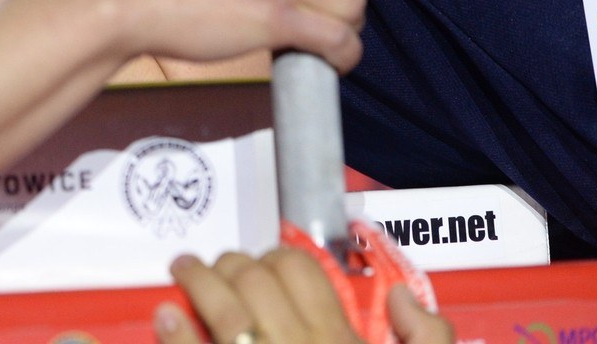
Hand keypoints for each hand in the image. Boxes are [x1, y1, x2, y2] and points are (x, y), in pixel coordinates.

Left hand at [156, 249, 453, 343]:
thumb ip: (429, 342)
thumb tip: (400, 301)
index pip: (301, 271)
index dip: (274, 260)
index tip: (259, 266)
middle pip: (255, 277)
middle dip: (230, 263)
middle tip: (214, 268)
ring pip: (223, 304)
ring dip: (197, 279)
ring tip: (184, 273)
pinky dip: (178, 333)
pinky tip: (167, 318)